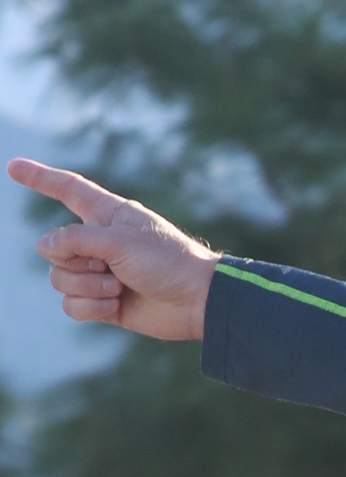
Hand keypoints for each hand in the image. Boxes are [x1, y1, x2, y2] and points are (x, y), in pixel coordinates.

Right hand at [6, 159, 219, 339]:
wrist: (196, 302)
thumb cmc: (166, 261)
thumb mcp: (118, 240)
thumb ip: (75, 239)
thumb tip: (43, 247)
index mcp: (105, 214)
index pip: (66, 190)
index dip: (39, 178)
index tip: (13, 167)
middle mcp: (98, 241)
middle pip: (53, 248)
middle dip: (76, 261)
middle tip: (110, 267)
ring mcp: (99, 273)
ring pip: (59, 279)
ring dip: (87, 286)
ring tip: (117, 287)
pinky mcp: (103, 303)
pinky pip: (72, 306)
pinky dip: (90, 308)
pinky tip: (115, 306)